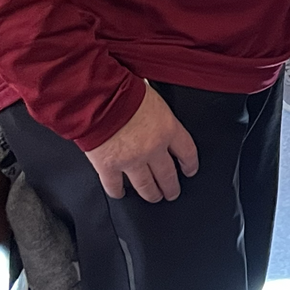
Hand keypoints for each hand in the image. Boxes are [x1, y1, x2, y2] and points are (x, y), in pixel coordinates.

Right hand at [83, 83, 197, 202]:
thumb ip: (161, 116)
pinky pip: (115, 185)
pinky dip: (118, 191)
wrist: (99, 99)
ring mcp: (131, 160)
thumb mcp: (155, 100)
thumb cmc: (124, 92)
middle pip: (168, 175)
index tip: (190, 171)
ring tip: (154, 197)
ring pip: (146, 185)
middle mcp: (153, 149)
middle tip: (172, 193)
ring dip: (151, 194)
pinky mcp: (109, 167)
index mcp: (168, 129)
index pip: (187, 152)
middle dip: (171, 187)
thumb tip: (160, 120)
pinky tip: (120, 193)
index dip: (190, 164)